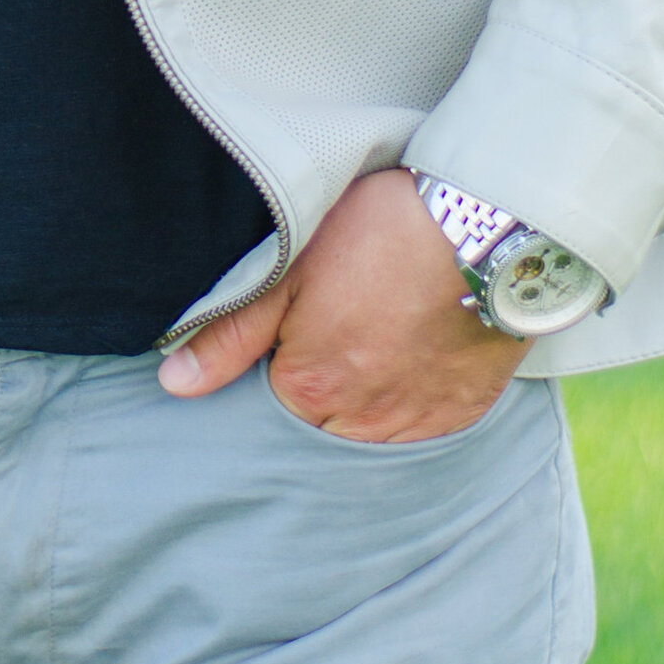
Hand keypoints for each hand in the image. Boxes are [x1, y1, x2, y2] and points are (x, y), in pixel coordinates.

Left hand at [156, 166, 526, 439]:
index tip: (285, 335)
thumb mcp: (290, 267)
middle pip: (318, 430)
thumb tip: (175, 384)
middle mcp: (363, 422)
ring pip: (368, 437)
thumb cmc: (381, 233)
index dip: (271, 369)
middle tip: (331, 338)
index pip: (267, 408)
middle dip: (314, 396)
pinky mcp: (463, 413)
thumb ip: (230, 333)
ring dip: (359, 407)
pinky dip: (407, 409)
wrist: (487, 226)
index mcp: (311, 390)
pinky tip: (405, 366)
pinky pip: (421, 432)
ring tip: (367, 349)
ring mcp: (417, 421)